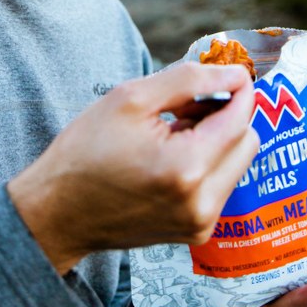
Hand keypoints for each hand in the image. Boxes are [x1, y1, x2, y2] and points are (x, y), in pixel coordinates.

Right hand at [8, 62, 257, 273]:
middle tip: (187, 106)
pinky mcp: (196, 233)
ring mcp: (201, 223)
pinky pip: (221, 185)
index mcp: (186, 168)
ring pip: (238, 164)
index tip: (226, 74)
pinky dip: (208, 164)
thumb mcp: (130, 99)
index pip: (240, 119)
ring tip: (174, 133)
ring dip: (218, 140)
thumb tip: (235, 73)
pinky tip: (173, 158)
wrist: (58, 213)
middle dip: (227, 116)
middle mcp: (202, 203)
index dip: (238, 89)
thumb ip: (190, 80)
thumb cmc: (85, 152)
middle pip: (248, 142)